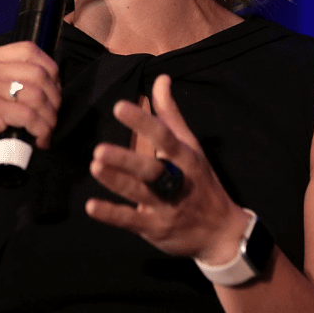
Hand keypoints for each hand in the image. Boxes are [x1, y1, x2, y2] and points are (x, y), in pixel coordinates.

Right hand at [0, 41, 60, 190]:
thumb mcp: (1, 92)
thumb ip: (20, 78)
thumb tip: (55, 79)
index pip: (29, 50)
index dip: (51, 71)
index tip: (54, 93)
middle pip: (37, 74)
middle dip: (54, 99)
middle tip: (51, 117)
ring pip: (37, 95)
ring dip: (49, 118)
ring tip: (46, 130)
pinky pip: (29, 116)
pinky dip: (41, 130)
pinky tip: (39, 139)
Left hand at [85, 74, 245, 262]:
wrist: (222, 234)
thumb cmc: (202, 182)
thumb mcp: (192, 147)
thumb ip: (171, 114)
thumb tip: (161, 78)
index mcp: (185, 159)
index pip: (164, 138)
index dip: (142, 122)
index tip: (119, 107)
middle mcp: (177, 183)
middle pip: (151, 170)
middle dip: (126, 161)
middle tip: (99, 150)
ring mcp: (166, 208)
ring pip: (139, 194)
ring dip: (116, 182)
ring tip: (95, 166)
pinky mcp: (155, 229)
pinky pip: (131, 221)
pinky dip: (111, 214)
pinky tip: (91, 206)